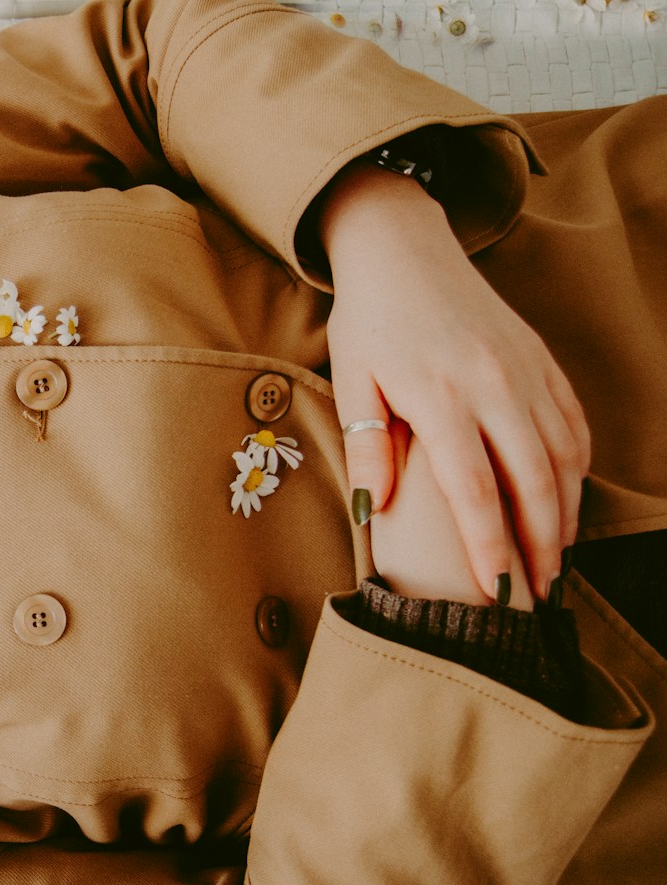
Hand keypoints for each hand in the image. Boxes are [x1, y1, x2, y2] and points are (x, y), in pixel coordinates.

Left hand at [317, 163, 589, 603]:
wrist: (403, 250)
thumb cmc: (369, 323)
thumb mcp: (351, 380)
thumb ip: (366, 444)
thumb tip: (374, 508)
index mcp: (440, 396)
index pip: (474, 489)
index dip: (490, 545)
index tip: (497, 589)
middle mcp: (493, 385)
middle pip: (534, 480)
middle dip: (542, 543)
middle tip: (538, 593)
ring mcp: (525, 371)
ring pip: (563, 455)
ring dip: (566, 512)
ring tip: (557, 560)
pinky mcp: (541, 360)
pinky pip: (572, 422)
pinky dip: (576, 467)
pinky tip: (568, 500)